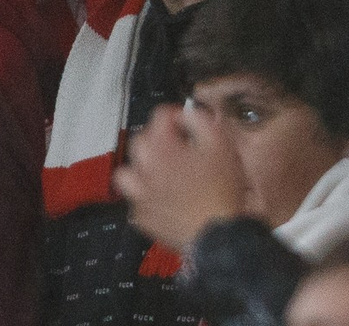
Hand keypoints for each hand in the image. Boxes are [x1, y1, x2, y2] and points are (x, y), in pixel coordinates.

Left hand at [112, 104, 250, 252]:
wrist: (216, 233)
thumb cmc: (221, 189)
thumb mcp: (221, 144)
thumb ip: (201, 121)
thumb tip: (188, 115)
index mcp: (163, 149)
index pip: (159, 117)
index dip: (175, 114)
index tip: (186, 120)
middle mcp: (144, 171)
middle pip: (139, 141)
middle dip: (157, 136)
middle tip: (176, 143)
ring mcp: (140, 197)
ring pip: (127, 173)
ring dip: (140, 167)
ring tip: (158, 169)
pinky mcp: (142, 218)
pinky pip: (135, 200)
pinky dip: (146, 195)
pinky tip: (163, 196)